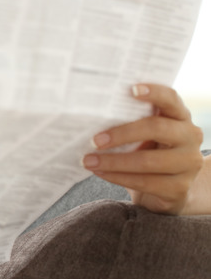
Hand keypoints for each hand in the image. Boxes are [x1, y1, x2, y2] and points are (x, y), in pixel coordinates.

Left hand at [82, 83, 204, 214]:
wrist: (166, 189)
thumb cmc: (147, 151)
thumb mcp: (144, 134)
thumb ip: (130, 121)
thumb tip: (91, 114)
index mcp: (180, 116)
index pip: (170, 99)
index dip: (154, 92)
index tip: (131, 90)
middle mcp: (190, 137)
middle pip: (157, 128)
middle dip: (121, 134)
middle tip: (94, 141)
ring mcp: (188, 164)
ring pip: (148, 161)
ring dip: (113, 161)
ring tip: (88, 161)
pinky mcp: (179, 188)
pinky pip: (145, 182)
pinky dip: (118, 177)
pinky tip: (100, 172)